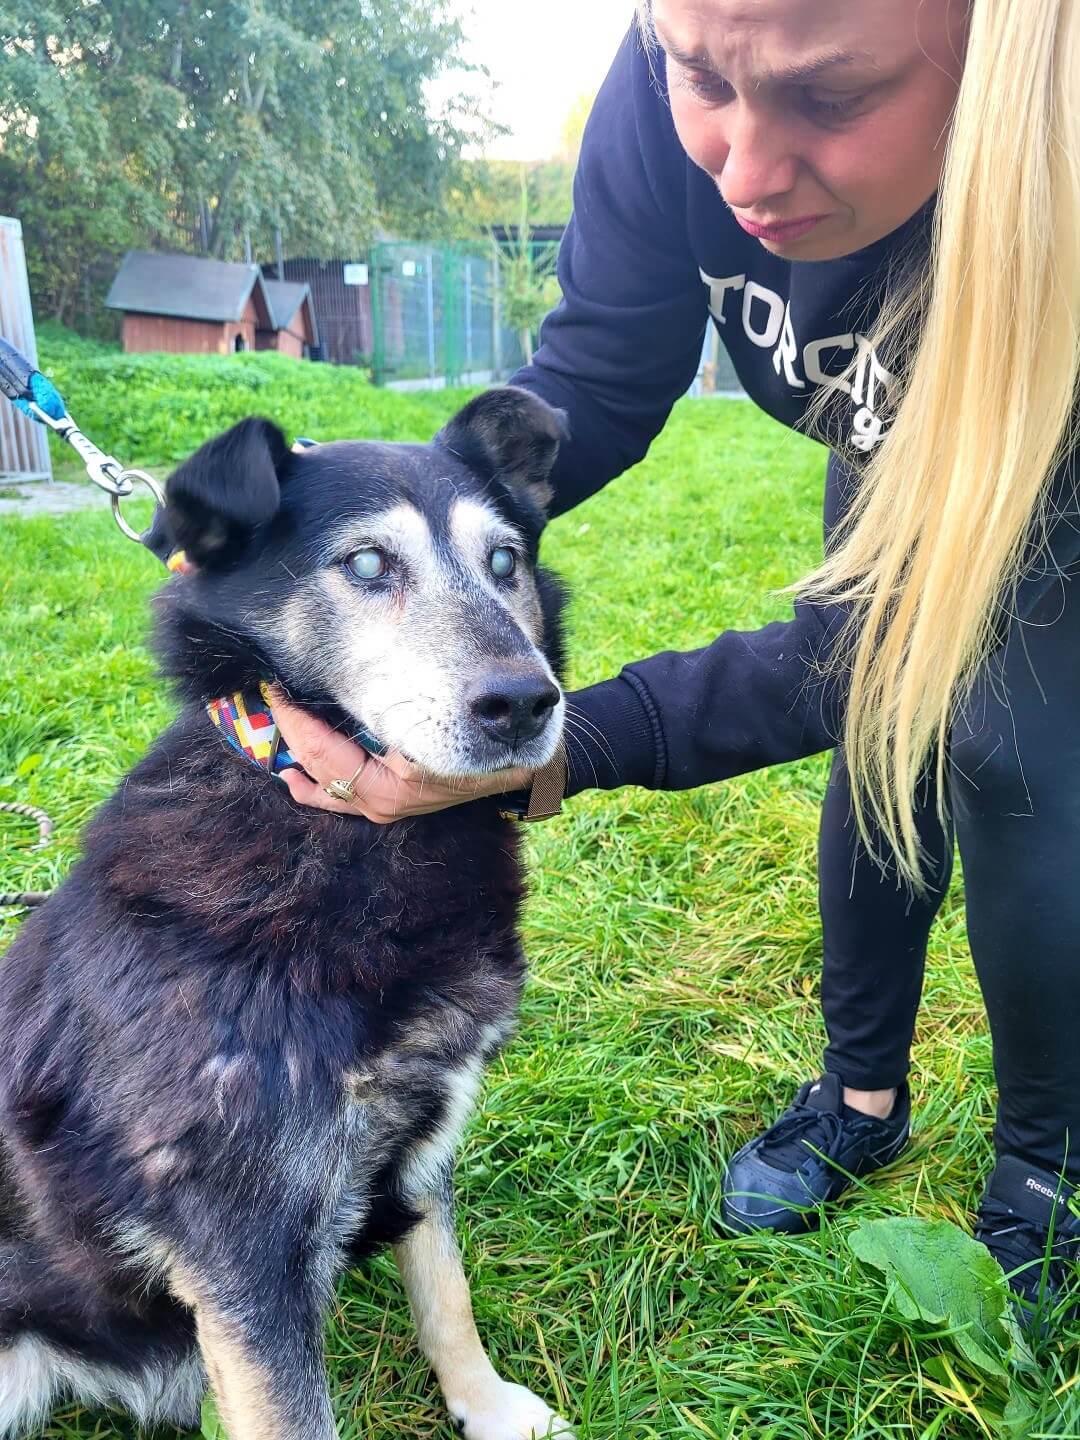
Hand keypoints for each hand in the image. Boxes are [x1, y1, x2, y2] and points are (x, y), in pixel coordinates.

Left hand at [268, 689, 533, 822]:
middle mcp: (391, 801)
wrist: (533, 764)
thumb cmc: (500, 730)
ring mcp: (392, 807)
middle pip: (320, 769)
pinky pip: (343, 802)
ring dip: (301, 756)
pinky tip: (293, 776)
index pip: (324, 752)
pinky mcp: (395, 804)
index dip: (294, 717)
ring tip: (276, 728)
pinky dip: (316, 788)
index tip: (274, 682)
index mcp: (399, 782)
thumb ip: (421, 701)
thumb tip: (369, 672)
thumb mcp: (464, 710)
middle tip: (270, 694)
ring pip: (328, 787)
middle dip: (291, 732)